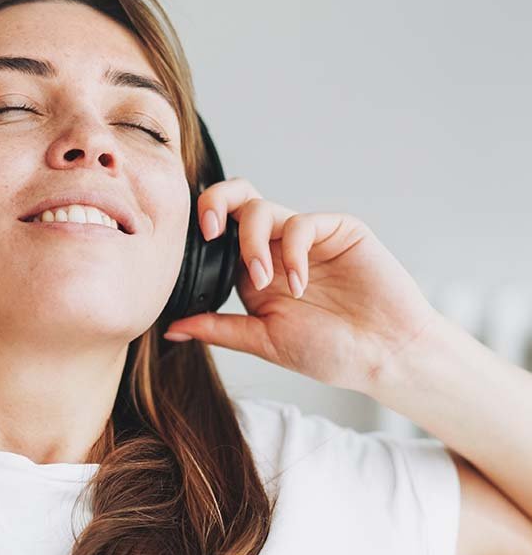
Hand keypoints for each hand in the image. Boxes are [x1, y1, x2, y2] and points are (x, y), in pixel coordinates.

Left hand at [162, 177, 439, 394]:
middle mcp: (274, 247)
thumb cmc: (329, 351)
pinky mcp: (337, 230)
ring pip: (261, 208)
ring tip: (265, 280)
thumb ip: (219, 329)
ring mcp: (305, 237)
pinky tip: (301, 284)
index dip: (198, 231)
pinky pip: (300, 222)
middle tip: (208, 230)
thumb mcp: (264, 341)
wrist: (385, 356)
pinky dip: (292, 250)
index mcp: (252, 271)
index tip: (186, 250)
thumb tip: (169, 330)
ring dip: (252, 242)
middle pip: (235, 199)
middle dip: (214, 202)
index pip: (216, 233)